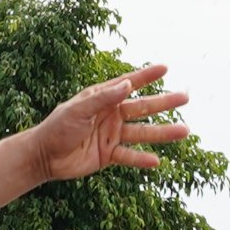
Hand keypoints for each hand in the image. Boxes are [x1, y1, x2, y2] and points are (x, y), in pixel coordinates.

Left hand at [15, 65, 192, 185]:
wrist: (44, 156)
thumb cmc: (57, 126)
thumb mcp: (79, 109)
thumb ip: (104, 98)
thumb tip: (128, 84)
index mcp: (103, 98)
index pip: (129, 84)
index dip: (146, 76)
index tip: (165, 68)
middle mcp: (111, 115)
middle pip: (143, 108)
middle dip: (164, 103)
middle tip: (185, 97)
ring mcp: (112, 135)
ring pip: (142, 133)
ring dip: (163, 133)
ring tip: (184, 131)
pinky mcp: (109, 155)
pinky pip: (129, 156)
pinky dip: (142, 159)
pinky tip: (157, 161)